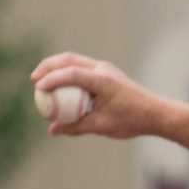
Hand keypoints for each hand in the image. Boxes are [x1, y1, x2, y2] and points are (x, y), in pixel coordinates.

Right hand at [30, 53, 164, 140]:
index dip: (52, 79)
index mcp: (102, 80)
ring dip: (56, 67)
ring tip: (41, 80)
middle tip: (34, 79)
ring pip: (73, 60)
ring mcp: (104, 68)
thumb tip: (52, 130)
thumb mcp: (101, 127)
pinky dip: (67, 73)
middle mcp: (102, 69)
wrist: (154, 113)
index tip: (37, 88)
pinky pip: (81, 68)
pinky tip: (59, 85)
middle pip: (68, 59)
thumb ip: (75, 126)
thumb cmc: (131, 120)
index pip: (71, 74)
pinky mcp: (105, 72)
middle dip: (48, 67)